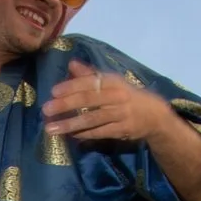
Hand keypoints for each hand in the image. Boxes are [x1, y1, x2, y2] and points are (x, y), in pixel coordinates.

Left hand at [40, 61, 159, 147]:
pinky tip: (70, 136)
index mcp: (113, 82)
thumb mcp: (112, 82)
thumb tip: (71, 64)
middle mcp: (117, 97)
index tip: (54, 91)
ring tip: (51, 129)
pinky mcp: (122, 130)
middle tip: (46, 110)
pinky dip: (84, 135)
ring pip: (92, 119)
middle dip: (66, 105)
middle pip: (88, 100)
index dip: (71, 86)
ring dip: (70, 124)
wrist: (154, 115)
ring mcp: (120, 114)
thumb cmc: (128, 95)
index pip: (90, 82)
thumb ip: (90, 74)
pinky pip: (100, 132)